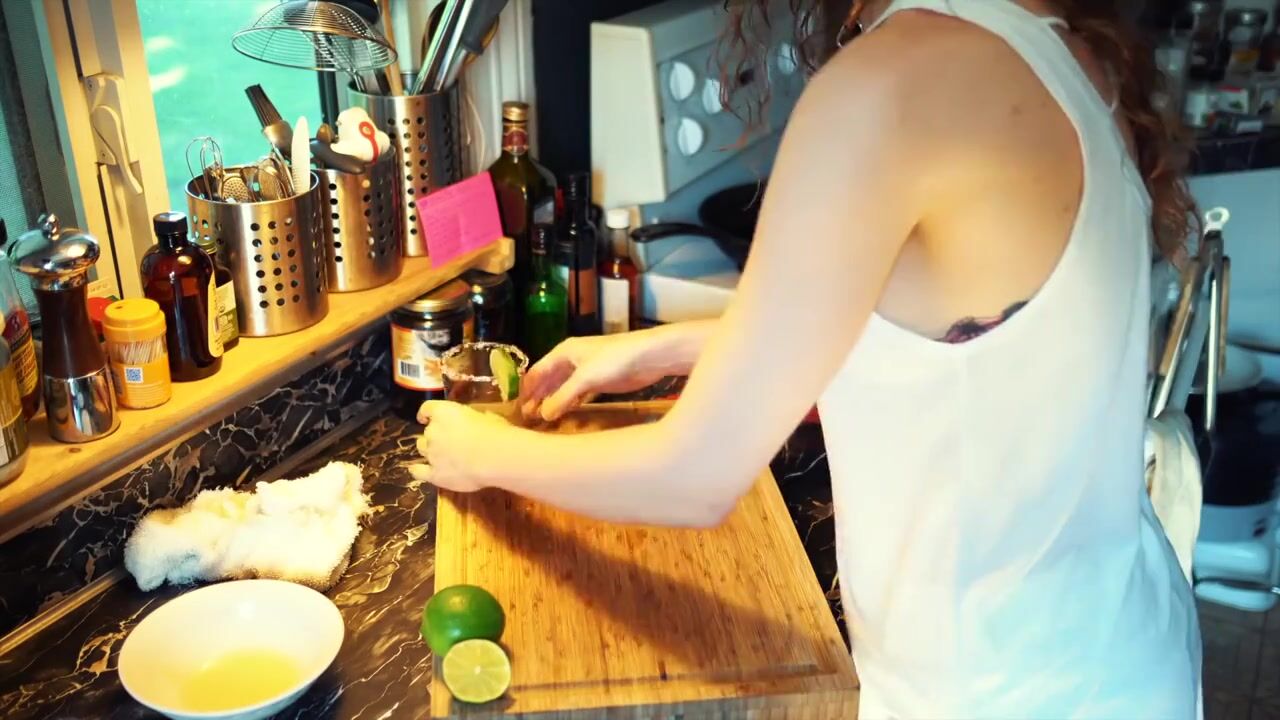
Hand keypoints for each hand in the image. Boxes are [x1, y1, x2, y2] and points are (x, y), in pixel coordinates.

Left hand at [406, 401, 511, 492]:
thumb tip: (475, 422)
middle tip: (449, 441)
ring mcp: (431, 453)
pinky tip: (418, 470)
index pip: (427, 408)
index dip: (426, 413)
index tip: (426, 417)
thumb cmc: (495, 432)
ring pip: (422, 449)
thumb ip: (473, 419)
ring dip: (429, 450)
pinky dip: (417, 470)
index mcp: (444, 412)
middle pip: (427, 432)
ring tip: (441, 456)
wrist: (494, 457)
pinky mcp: (434, 474)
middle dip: (435, 436)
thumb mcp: (486, 417)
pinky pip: (418, 472)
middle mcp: (433, 431)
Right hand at [521, 333, 671, 420]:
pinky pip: (577, 394)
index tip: (518, 409)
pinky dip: (569, 404)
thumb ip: (563, 396)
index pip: (537, 372)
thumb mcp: (586, 378)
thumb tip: (543, 415)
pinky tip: (564, 415)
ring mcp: (586, 371)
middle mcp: (571, 361)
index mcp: (563, 353)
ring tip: (541, 421)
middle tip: (527, 419)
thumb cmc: (615, 360)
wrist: (650, 356)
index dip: (526, 390)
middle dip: (537, 398)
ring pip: (562, 388)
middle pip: (548, 381)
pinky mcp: (600, 382)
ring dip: (552, 402)